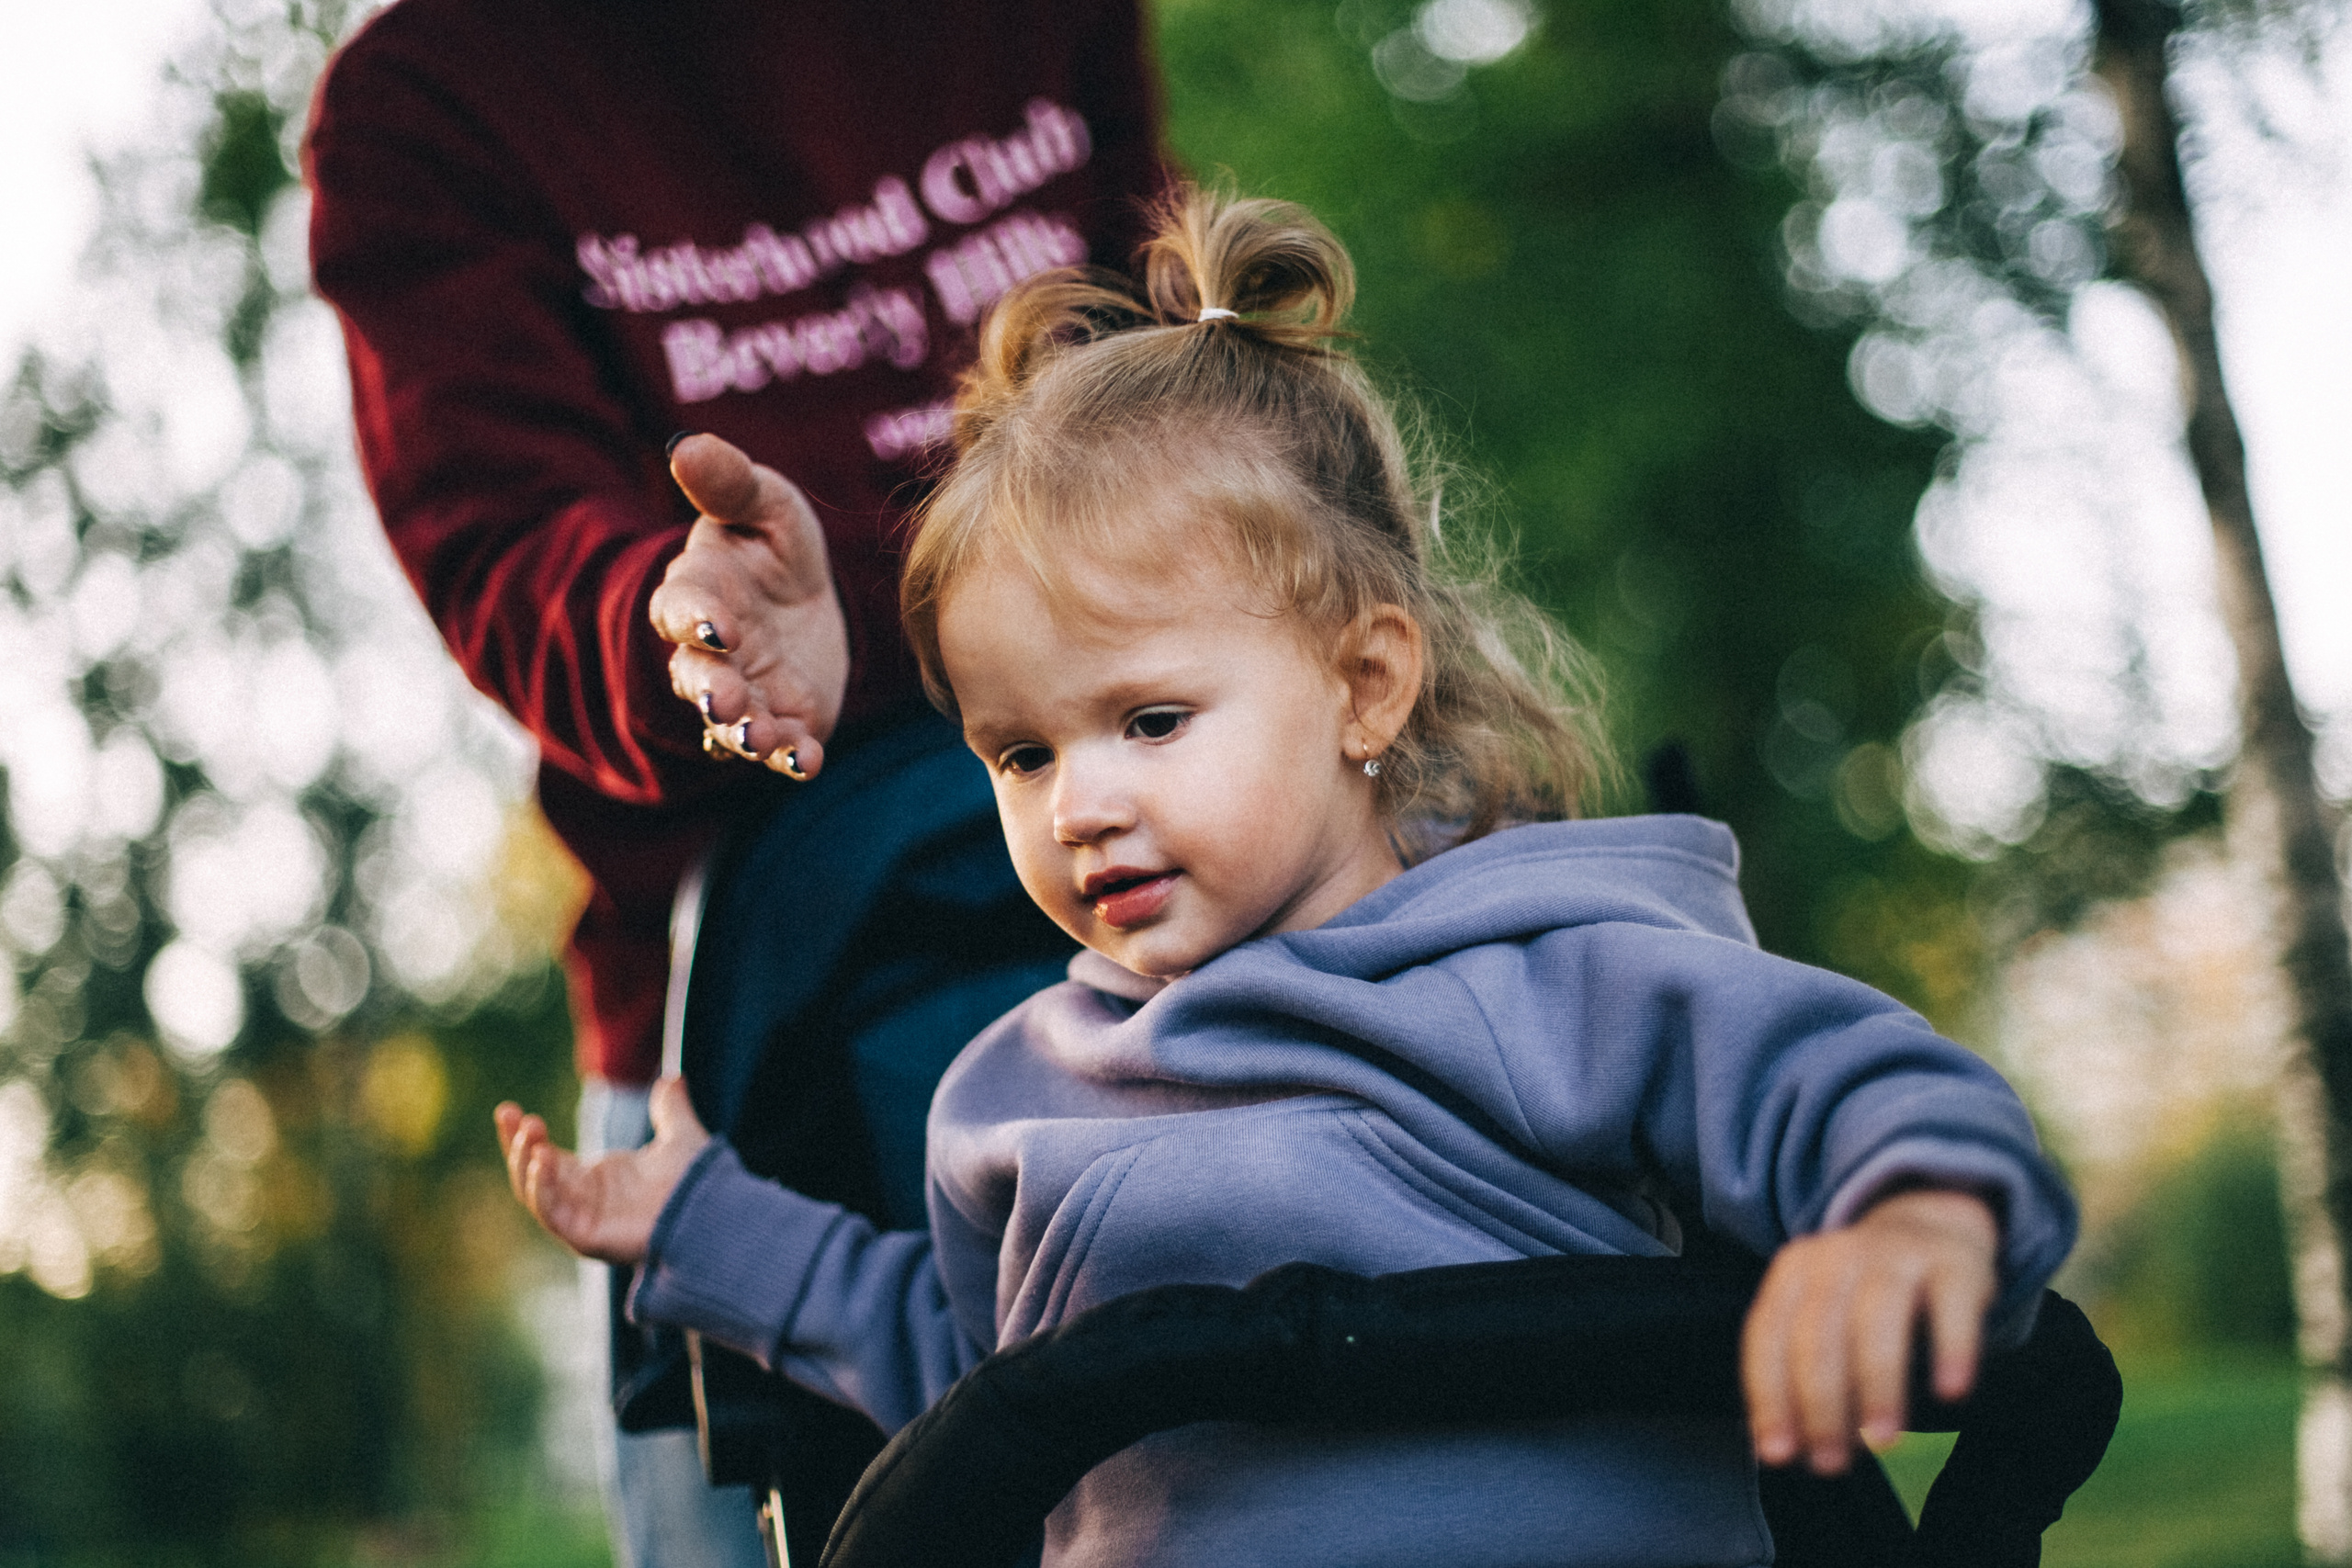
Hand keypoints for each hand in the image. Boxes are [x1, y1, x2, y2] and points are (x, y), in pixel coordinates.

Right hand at [493, 1076, 712, 1264]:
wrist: (712, 1212)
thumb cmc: (695, 1185)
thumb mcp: (679, 1136)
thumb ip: (670, 1109)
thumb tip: (673, 1078)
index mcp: (594, 1180)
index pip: (545, 1156)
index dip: (524, 1135)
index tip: (507, 1110)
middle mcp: (583, 1200)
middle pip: (532, 1174)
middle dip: (518, 1145)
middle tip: (512, 1114)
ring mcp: (582, 1221)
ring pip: (536, 1195)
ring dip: (526, 1164)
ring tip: (530, 1133)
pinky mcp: (586, 1238)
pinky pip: (553, 1215)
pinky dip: (542, 1189)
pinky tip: (543, 1160)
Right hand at [650, 434, 850, 778]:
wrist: (807, 598)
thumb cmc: (771, 543)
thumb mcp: (762, 503)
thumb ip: (729, 482)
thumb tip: (684, 444)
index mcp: (698, 592)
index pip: (682, 606)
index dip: (694, 617)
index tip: (714, 625)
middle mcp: (711, 652)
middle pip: (698, 676)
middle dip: (710, 691)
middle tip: (725, 701)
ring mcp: (745, 693)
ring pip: (733, 722)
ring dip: (744, 734)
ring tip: (760, 740)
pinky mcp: (784, 720)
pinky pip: (782, 746)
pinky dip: (791, 759)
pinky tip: (806, 763)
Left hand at [1742, 1187, 1998, 1474]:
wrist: (1929, 1223)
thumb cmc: (1863, 1295)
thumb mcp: (1822, 1318)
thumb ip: (1799, 1377)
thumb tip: (1781, 1449)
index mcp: (1793, 1271)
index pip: (1768, 1336)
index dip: (1770, 1397)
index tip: (1779, 1453)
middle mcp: (1837, 1256)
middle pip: (1818, 1332)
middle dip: (1821, 1404)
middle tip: (1831, 1461)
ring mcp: (1896, 1254)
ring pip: (1877, 1319)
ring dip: (1876, 1385)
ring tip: (1882, 1440)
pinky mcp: (1954, 1262)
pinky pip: (1951, 1306)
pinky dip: (1951, 1348)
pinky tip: (1950, 1390)